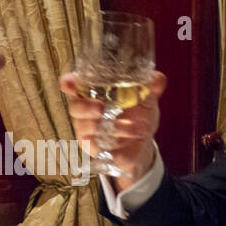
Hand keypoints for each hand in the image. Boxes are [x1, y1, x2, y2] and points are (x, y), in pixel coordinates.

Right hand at [58, 69, 166, 190]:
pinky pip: (93, 145)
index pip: (74, 85)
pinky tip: (125, 139)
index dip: (68, 83)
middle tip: (101, 108)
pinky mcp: (93, 146)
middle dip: (84, 107)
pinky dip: (110, 141)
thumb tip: (157, 78)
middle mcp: (87, 109)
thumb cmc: (139, 114)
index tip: (68, 82)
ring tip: (132, 128)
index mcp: (95, 92)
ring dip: (108, 127)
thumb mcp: (147, 100)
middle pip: (75, 107)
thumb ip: (151, 88)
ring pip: (85, 128)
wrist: (143, 143)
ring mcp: (88, 129)